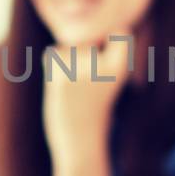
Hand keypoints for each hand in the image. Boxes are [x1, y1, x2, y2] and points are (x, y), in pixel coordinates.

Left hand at [41, 37, 131, 156]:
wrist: (81, 143)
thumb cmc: (98, 111)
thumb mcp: (110, 79)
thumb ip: (98, 54)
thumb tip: (74, 34)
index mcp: (122, 68)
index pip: (121, 32)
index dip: (111, 42)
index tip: (108, 65)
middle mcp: (103, 67)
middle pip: (90, 39)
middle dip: (85, 54)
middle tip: (88, 83)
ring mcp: (79, 71)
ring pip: (69, 46)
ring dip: (68, 60)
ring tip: (75, 87)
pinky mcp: (58, 78)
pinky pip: (52, 53)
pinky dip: (53, 64)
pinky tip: (62, 85)